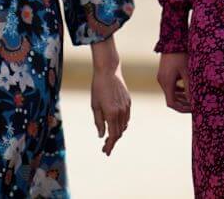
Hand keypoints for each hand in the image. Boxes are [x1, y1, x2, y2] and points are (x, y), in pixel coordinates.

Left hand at [89, 39, 130, 155]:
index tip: (105, 152)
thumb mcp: (95, 106)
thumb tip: (102, 135)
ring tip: (109, 137)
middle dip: (113, 141)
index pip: (113, 135)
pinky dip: (122, 124)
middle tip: (105, 147)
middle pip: (119, 133)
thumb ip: (99, 122)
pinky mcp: (129, 102)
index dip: (110, 145)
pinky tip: (116, 125)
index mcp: (112, 113)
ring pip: (124, 125)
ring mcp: (127, 107)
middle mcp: (121, 112)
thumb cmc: (98, 88)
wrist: (108, 71)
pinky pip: (127, 117)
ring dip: (118, 133)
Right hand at [157, 52, 191, 112]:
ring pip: (170, 93)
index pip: (172, 103)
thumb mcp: (187, 72)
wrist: (171, 41)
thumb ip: (189, 87)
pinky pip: (170, 86)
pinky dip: (178, 90)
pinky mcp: (163, 74)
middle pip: (171, 99)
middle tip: (194, 106)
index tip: (192, 109)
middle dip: (182, 104)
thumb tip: (193, 101)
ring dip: (180, 97)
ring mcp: (162, 78)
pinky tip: (186, 89)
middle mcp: (162, 82)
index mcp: (167, 83)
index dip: (182, 108)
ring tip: (192, 99)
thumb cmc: (180, 55)